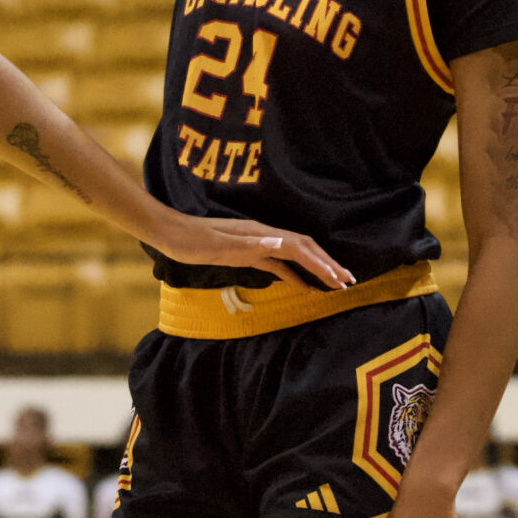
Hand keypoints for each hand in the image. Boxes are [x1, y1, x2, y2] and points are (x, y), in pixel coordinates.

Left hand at [139, 208, 353, 292]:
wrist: (170, 233)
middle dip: (327, 264)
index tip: (340, 279)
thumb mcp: (219, 245)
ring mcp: (256, 242)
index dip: (322, 263)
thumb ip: (251, 245)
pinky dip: (295, 273)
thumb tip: (281, 243)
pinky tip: (302, 284)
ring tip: (333, 283)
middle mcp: (263, 235)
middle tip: (348, 282)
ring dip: (315, 268)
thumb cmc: (192, 241)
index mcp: (261, 233)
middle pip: (304, 248)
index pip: (300, 248)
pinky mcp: (248, 251)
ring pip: (294, 255)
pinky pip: (279, 263)